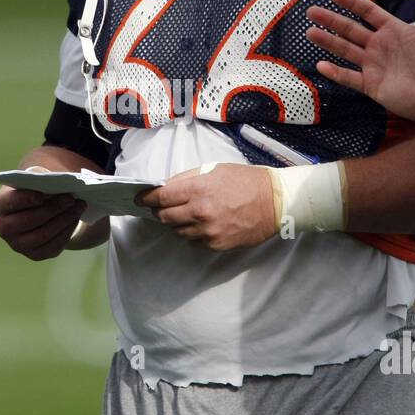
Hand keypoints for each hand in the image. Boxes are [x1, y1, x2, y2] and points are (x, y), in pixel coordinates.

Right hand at [0, 185, 86, 260]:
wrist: (32, 212)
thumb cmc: (31, 192)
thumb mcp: (31, 184)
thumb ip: (39, 183)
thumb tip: (59, 186)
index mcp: (0, 205)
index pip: (12, 202)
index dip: (26, 199)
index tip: (42, 196)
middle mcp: (4, 228)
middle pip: (30, 220)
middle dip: (53, 208)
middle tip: (70, 199)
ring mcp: (18, 244)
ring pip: (43, 234)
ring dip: (64, 220)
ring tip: (78, 207)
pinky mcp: (33, 254)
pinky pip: (52, 246)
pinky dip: (66, 232)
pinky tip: (74, 220)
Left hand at [137, 163, 275, 250]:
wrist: (275, 202)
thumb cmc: (245, 181)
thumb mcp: (214, 169)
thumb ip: (187, 179)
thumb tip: (164, 187)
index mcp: (198, 190)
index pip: (160, 198)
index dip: (146, 198)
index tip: (140, 199)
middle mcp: (200, 212)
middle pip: (164, 217)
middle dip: (159, 211)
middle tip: (161, 207)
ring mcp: (208, 231)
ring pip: (177, 231)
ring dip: (176, 223)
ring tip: (187, 214)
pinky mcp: (217, 245)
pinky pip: (193, 242)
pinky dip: (192, 234)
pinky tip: (202, 224)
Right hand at [306, 0, 414, 121]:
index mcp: (393, 30)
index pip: (368, 12)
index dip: (352, 3)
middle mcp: (379, 46)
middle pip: (350, 30)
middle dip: (331, 21)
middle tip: (312, 11)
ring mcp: (373, 66)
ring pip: (345, 51)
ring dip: (327, 41)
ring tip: (310, 32)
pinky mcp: (371, 85)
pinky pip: (349, 78)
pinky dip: (335, 73)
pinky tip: (321, 65)